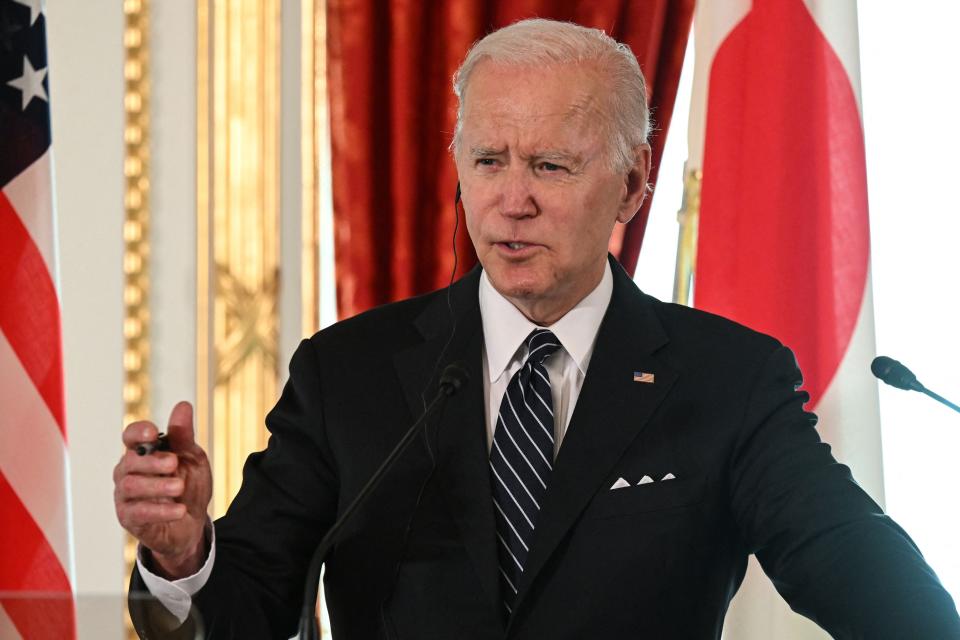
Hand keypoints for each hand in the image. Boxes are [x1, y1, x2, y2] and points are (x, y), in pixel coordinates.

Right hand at [114, 401, 212, 578]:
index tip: (152, 432)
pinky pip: (138, 512)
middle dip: (152, 461)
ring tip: (179, 487)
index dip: (137, 432)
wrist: (192, 522)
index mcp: (142, 452)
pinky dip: (160, 510)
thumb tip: (183, 406)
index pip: (130, 436)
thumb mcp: (192, 458)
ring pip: (130, 485)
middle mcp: (128, 471)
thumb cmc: (188, 485)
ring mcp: (125, 495)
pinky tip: (179, 509)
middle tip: (174, 463)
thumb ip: (184, 436)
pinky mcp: (128, 518)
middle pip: (129, 461)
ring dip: (157, 485)